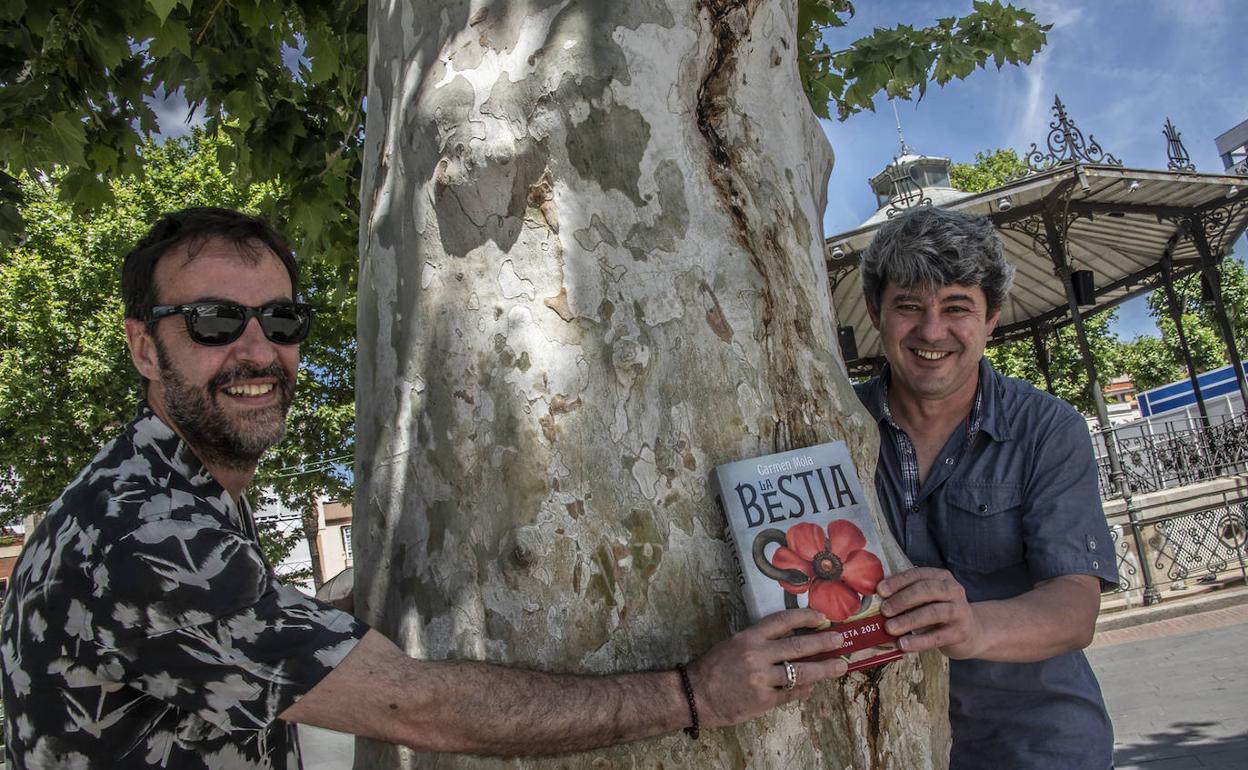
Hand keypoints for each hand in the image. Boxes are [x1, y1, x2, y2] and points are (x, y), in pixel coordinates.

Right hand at [687, 608, 848, 728]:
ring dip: (825, 669)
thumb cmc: (715, 666)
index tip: (822, 617)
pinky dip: (804, 689)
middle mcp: (757, 655)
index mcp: (749, 636)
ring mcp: (762, 679)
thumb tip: (795, 637)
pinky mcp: (764, 701)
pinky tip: (813, 686)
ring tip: (840, 666)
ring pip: (802, 672)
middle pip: (799, 646)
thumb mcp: (736, 642)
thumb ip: (763, 640)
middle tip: (841, 640)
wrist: (695, 694)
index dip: (806, 616)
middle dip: (824, 642)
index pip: (784, 620)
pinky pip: (792, 693)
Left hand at [878, 567, 983, 659]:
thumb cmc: (940, 612)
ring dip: (909, 620)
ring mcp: (960, 611)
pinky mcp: (961, 632)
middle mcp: (953, 590)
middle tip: (884, 610)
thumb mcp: (927, 599)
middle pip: (926, 590)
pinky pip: (937, 636)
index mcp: (941, 577)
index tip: (880, 591)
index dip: (898, 582)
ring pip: (933, 612)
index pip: (918, 575)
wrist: (971, 632)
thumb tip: (878, 600)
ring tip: (890, 628)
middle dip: (902, 600)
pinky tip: (903, 645)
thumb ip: (908, 595)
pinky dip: (918, 641)